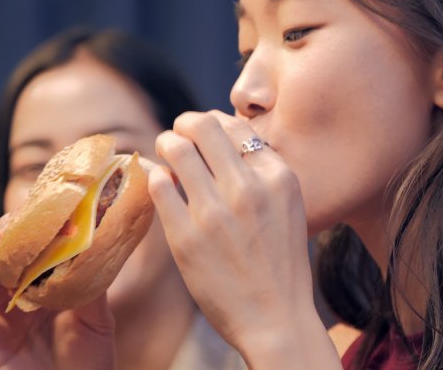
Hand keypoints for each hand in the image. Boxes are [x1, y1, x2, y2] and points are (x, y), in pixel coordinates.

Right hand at [0, 216, 115, 369]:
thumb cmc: (89, 366)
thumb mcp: (96, 320)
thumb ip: (91, 286)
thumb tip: (99, 245)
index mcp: (42, 295)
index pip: (31, 255)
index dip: (32, 231)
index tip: (44, 206)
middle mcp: (16, 305)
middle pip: (3, 260)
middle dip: (10, 234)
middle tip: (24, 215)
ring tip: (8, 231)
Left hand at [150, 111, 338, 366]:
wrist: (276, 318)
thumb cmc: (281, 263)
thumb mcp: (288, 208)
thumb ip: (262, 173)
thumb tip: (224, 135)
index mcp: (279, 178)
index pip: (236, 126)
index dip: (215, 124)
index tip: (204, 134)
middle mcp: (249, 188)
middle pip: (203, 126)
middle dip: (185, 124)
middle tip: (178, 135)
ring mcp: (216, 212)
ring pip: (176, 147)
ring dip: (166, 144)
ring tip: (165, 153)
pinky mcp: (186, 237)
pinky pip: (158, 184)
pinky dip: (154, 175)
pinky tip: (158, 180)